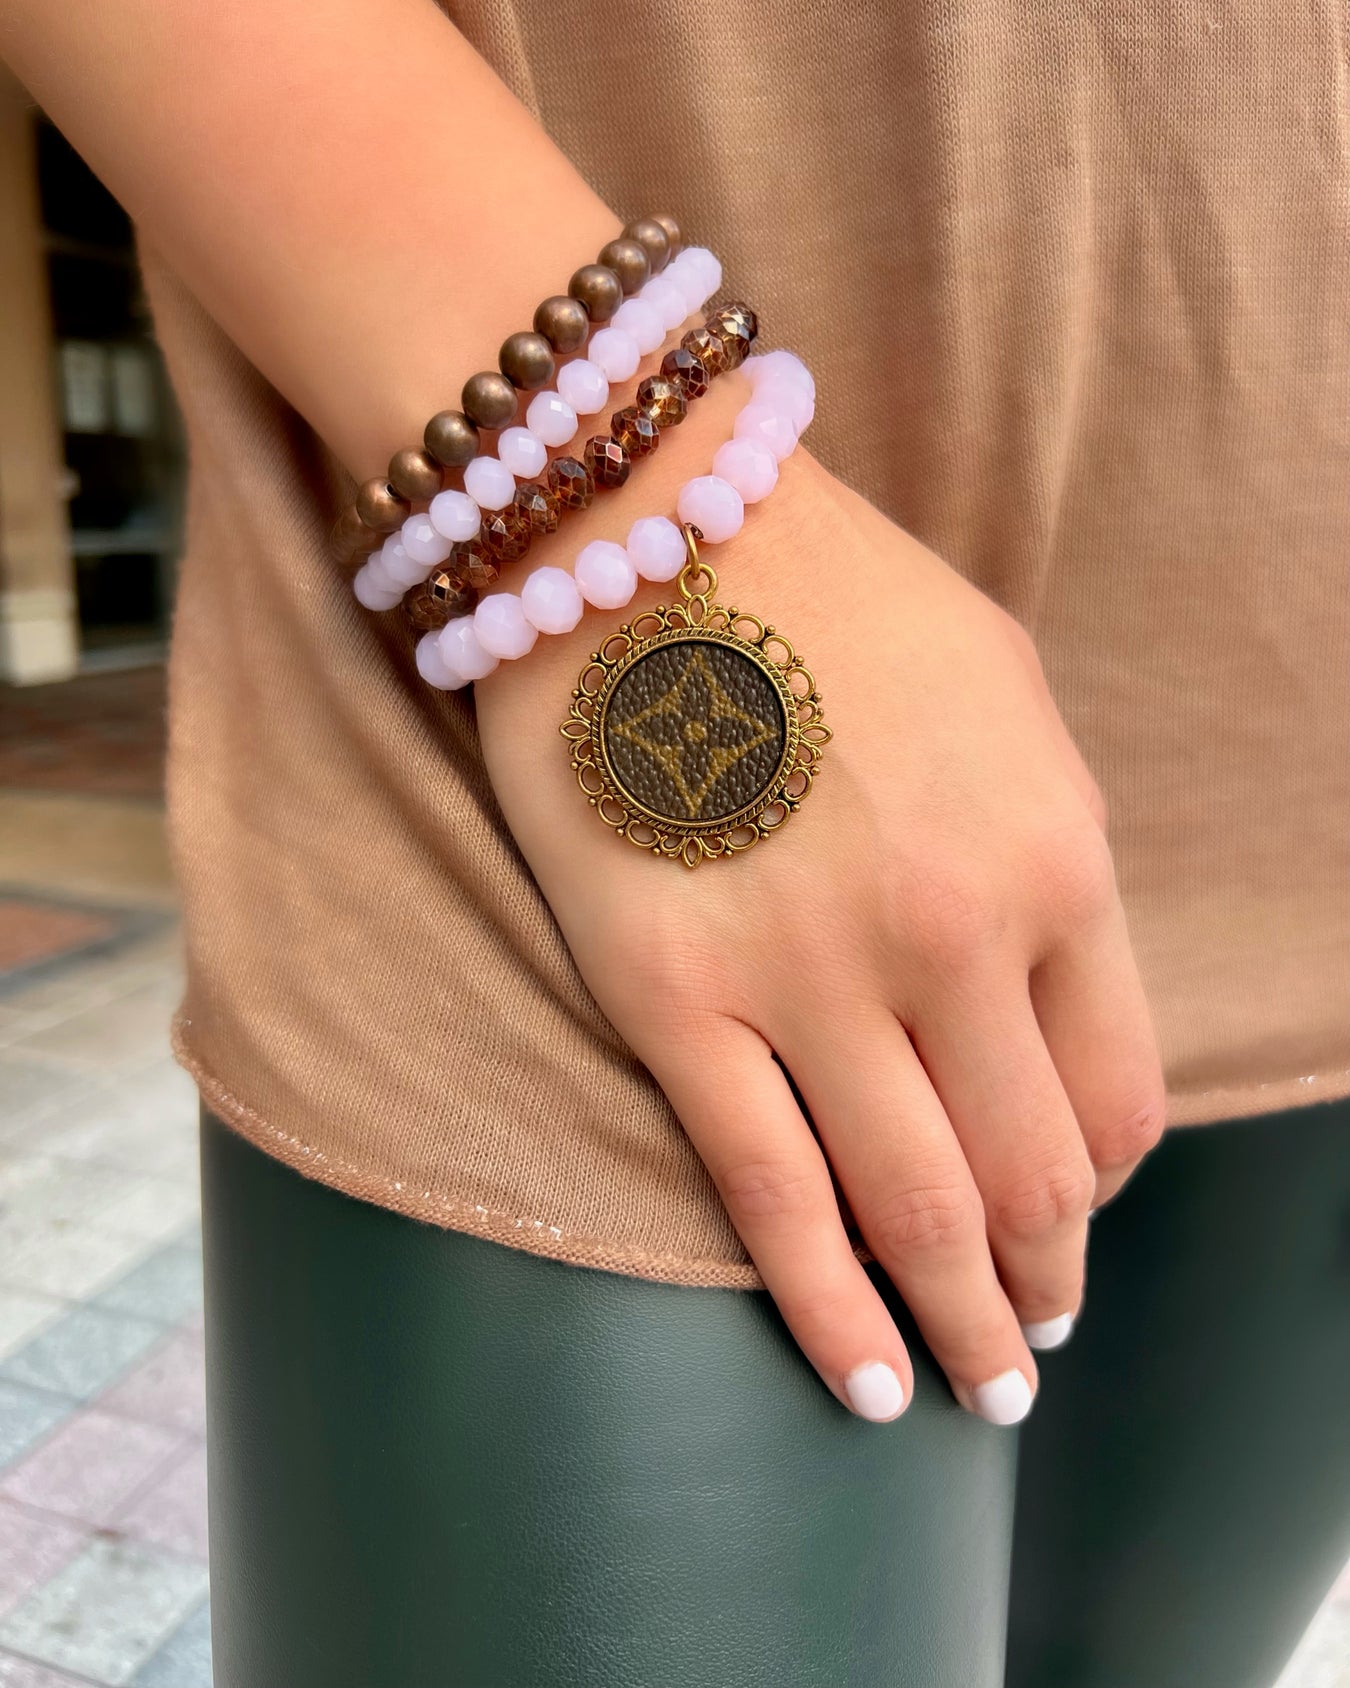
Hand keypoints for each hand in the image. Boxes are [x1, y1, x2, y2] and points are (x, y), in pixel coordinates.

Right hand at [476, 384, 1163, 1423]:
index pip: (1118, 1096)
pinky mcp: (675, 1002)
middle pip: (1032, 1180)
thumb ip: (1048, 846)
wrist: (635, 525)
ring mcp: (811, 979)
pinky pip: (770, 1198)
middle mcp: (952, 937)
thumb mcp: (1005, 693)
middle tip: (1030, 1338)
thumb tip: (1045, 988)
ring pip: (917, 1213)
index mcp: (1053, 858)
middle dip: (1043, 1283)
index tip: (1072, 1220)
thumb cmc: (828, 595)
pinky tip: (867, 1385)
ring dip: (961, 1327)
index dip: (1104, 1186)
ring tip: (971, 1392)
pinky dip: (829, 1314)